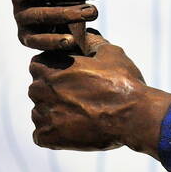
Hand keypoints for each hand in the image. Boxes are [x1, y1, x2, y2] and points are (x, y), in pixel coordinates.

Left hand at [28, 32, 170, 154]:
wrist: (133, 116)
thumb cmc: (122, 82)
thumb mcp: (109, 52)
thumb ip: (91, 41)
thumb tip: (85, 34)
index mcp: (49, 67)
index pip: (37, 65)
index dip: (54, 69)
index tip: (70, 77)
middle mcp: (40, 89)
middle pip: (38, 89)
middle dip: (53, 92)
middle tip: (78, 98)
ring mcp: (42, 115)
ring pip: (40, 113)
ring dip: (54, 114)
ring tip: (81, 116)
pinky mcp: (47, 137)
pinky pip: (42, 136)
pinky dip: (55, 135)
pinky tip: (75, 130)